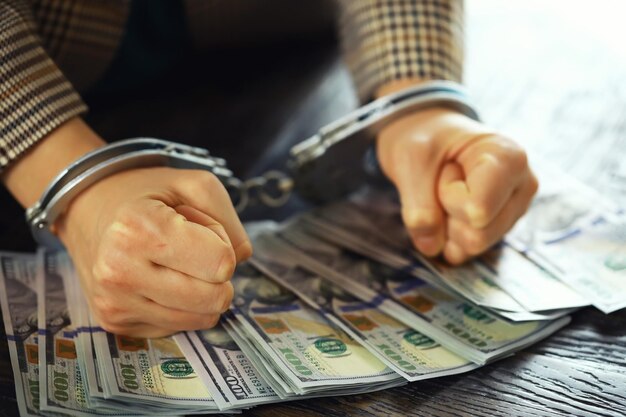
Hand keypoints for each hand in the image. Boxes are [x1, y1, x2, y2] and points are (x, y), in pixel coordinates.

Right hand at [56, 167, 250, 337]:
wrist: (88, 209)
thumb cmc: (148, 195)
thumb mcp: (195, 184)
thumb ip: (231, 219)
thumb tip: (241, 260)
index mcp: (139, 228)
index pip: (221, 264)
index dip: (222, 245)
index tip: (197, 230)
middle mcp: (120, 270)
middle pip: (216, 298)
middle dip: (216, 273)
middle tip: (190, 249)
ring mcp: (114, 302)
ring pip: (202, 318)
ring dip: (200, 290)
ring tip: (173, 262)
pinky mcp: (114, 323)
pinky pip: (179, 326)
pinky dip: (180, 305)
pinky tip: (157, 278)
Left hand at [377, 107, 537, 264]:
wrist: (426, 134)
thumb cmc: (424, 137)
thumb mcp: (410, 159)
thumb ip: (418, 204)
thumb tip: (432, 247)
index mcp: (510, 159)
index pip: (477, 210)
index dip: (447, 196)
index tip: (446, 167)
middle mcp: (522, 188)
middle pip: (477, 236)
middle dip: (446, 214)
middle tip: (442, 181)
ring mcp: (512, 210)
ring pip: (472, 247)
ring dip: (445, 225)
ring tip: (446, 190)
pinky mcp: (498, 228)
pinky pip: (466, 251)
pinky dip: (447, 235)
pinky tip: (449, 206)